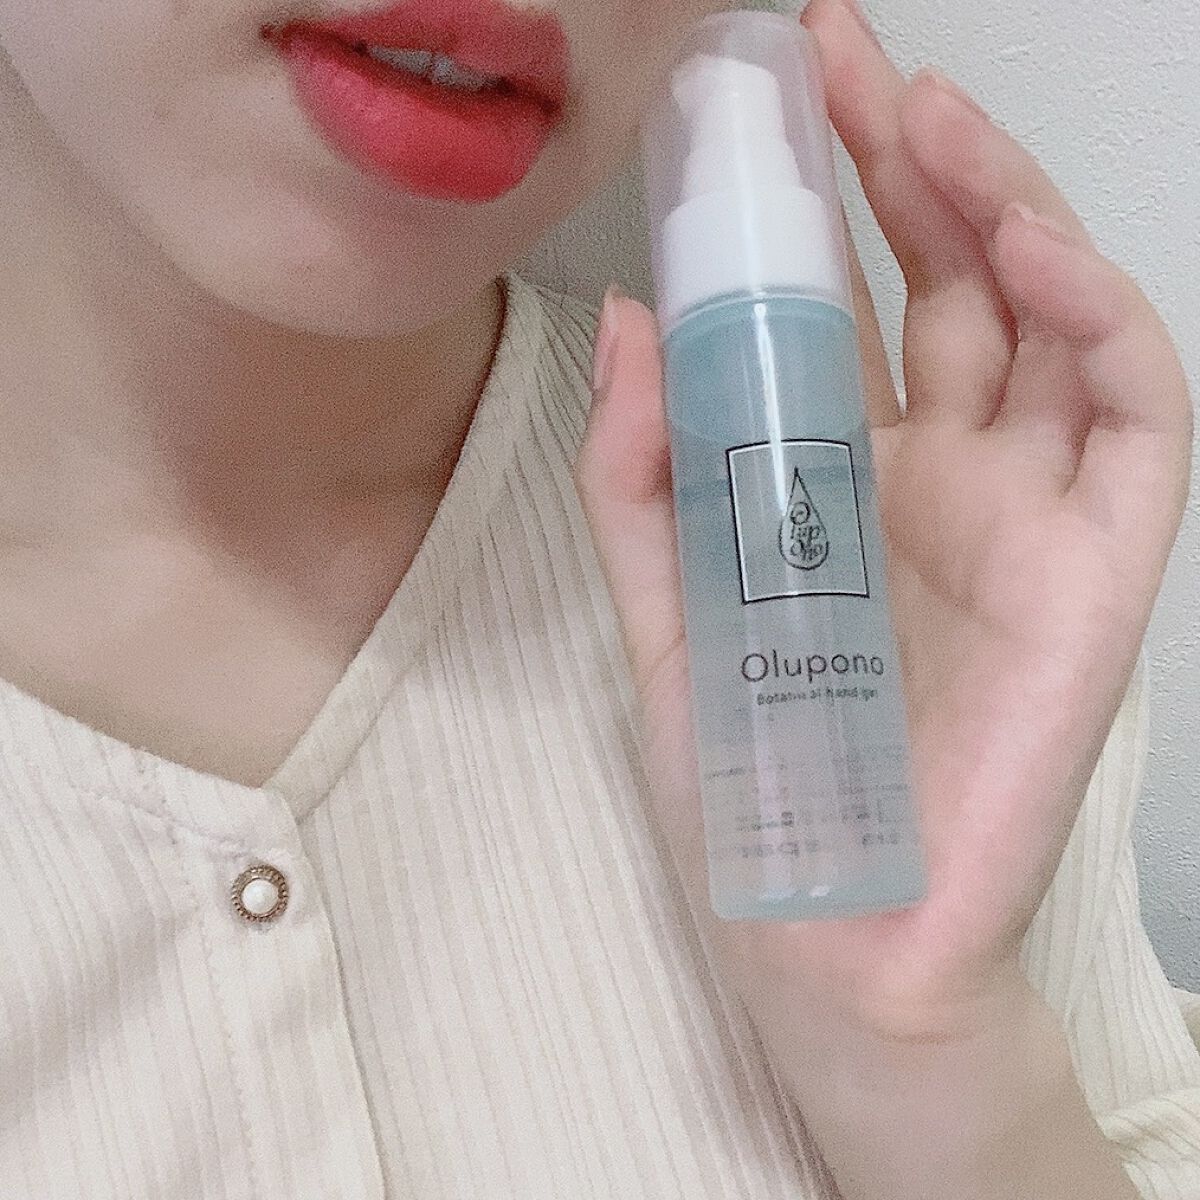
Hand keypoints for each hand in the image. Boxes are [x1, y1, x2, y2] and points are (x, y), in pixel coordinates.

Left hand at [575, 0, 1191, 1072]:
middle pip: (941, 281)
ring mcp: (1025, 510)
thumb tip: (632, 317)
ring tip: (920, 111)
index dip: (812, 200)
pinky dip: (1091, 311)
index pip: (841, 304)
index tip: (761, 104)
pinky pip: (1128, 408)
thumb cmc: (751, 782)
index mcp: (839, 480)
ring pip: (1040, 317)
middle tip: (838, 59)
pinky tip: (1023, 240)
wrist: (831, 927)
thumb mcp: (665, 608)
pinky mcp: (1098, 565)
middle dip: (900, 161)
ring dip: (993, 204)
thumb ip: (642, 471)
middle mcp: (941, 474)